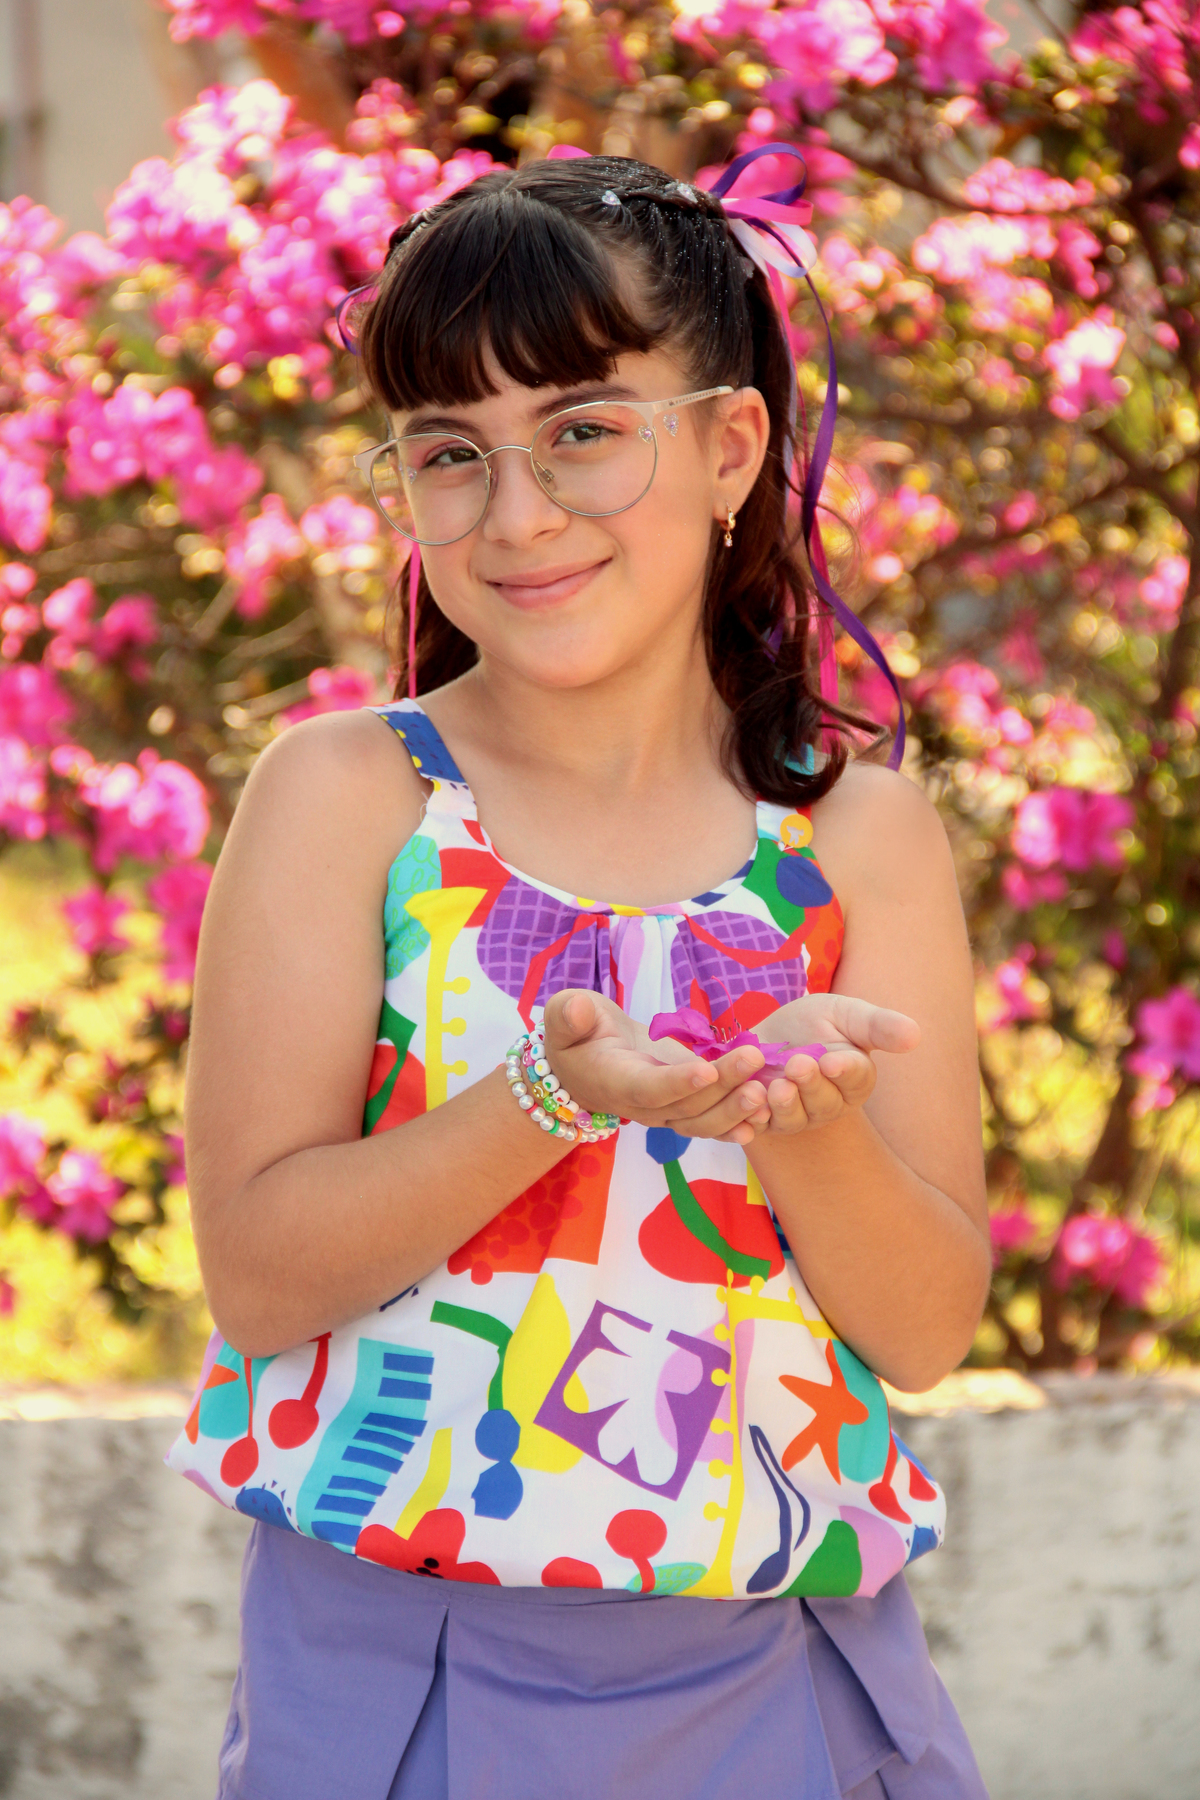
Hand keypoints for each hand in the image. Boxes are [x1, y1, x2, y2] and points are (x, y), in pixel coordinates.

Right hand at [543, 990, 773, 1146]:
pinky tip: (768, 1114)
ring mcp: (667, 1112)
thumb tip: (576, 1009)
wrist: (589, 1061)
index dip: (677, 1082)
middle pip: (687, 1107)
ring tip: (767, 1088)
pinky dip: (739, 1123)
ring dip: (737, 1108)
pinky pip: (712, 1124)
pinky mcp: (687, 1109)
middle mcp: (644, 1106)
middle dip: (723, 1088)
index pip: (649, 1088)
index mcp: (616, 1082)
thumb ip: (568, 1015)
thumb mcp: (564, 1015)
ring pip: (704, 1121)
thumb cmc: (579, 1033)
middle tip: (755, 1061)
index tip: (708, 1069)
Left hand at [750, 994, 918, 1134]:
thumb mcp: (846, 1014)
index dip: (844, 1070)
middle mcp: (829, 1104)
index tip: (832, 1061)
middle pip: (824, 1103)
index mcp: (855, 1078)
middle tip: (798, 1064)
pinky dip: (752, 1122)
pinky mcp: (764, 1121)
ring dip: (784, 1106)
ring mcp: (796, 1116)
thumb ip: (877, 1025)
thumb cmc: (815, 1022)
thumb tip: (916, 1035)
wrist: (769, 1034)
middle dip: (810, 1085)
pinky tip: (747, 1109)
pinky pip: (758, 1127)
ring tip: (774, 1087)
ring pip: (793, 1120)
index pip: (855, 1078)